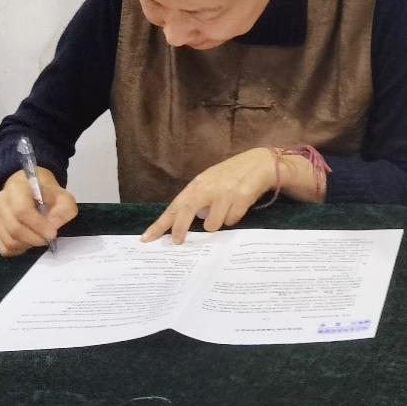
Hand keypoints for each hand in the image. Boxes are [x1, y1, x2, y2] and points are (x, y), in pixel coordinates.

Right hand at [0, 168, 77, 256]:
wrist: (30, 187)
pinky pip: (3, 247)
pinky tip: (29, 242)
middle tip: (48, 238)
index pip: (22, 210)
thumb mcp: (62, 195)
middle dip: (35, 238)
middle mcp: (1, 201)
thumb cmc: (47, 191)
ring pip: (9, 240)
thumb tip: (53, 225)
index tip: (52, 233)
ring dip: (28, 244)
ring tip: (40, 238)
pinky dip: (19, 250)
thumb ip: (64, 209)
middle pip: (14, 228)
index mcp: (17, 187)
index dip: (38, 225)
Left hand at [140, 147, 317, 244]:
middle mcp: (208, 187)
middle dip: (180, 229)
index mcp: (198, 184)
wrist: (260, 163)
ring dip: (217, 224)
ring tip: (225, 212)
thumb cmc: (231, 175)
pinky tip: (238, 206)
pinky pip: (231, 221)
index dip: (160, 224)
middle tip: (178, 242)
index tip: (146, 239)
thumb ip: (197, 199)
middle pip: (187, 212)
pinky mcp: (241, 198)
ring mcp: (225, 193)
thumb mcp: (210, 183)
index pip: (175, 206)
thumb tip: (185, 221)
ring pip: (213, 224)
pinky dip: (233, 218)